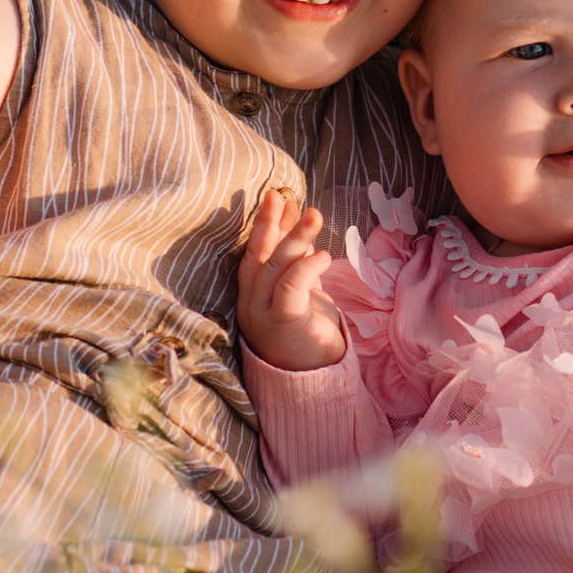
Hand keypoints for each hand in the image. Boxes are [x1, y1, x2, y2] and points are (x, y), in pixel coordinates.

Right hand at [237, 187, 347, 371]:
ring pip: (275, 267)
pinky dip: (306, 268)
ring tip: (313, 214)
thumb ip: (296, 259)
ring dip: (295, 238)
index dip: (266, 223)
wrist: (313, 377)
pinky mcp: (281, 325)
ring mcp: (261, 314)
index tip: (278, 198)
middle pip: (258, 255)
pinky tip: (322, 255)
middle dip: (269, 222)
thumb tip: (296, 219)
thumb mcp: (301, 289)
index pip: (255, 252)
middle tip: (280, 195)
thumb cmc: (306, 331)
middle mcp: (250, 302)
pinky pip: (290, 289)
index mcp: (251, 292)